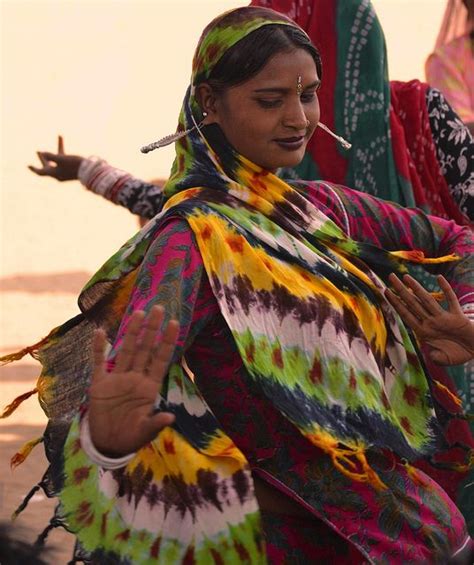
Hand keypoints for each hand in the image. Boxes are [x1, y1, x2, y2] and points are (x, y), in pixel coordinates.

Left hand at [28, 135, 82, 180]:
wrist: (90, 171)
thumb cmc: (74, 165)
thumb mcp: (61, 159)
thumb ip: (50, 156)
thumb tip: (42, 153)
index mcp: (54, 174)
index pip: (41, 172)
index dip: (34, 169)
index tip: (28, 166)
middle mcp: (59, 174)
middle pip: (47, 166)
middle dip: (43, 158)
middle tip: (38, 151)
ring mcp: (65, 172)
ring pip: (56, 161)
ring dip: (54, 152)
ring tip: (58, 138)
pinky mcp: (71, 169)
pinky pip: (64, 159)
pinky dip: (62, 151)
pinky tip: (62, 139)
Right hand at [88, 306, 178, 456]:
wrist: (107, 444)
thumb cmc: (131, 437)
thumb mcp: (144, 432)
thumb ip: (155, 423)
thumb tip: (170, 417)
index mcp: (149, 387)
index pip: (160, 359)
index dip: (167, 342)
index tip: (175, 323)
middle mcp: (135, 378)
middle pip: (145, 349)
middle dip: (152, 329)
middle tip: (158, 308)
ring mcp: (117, 379)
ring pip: (126, 350)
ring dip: (132, 332)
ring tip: (138, 313)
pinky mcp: (99, 384)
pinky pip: (98, 362)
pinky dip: (98, 348)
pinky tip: (99, 332)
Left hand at [385, 274, 473, 365]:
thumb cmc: (458, 354)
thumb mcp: (444, 359)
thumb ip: (435, 357)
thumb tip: (431, 355)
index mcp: (424, 332)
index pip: (406, 314)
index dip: (396, 304)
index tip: (386, 292)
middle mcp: (431, 322)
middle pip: (413, 303)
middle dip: (401, 290)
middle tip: (391, 276)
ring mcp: (444, 318)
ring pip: (427, 300)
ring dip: (417, 288)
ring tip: (405, 276)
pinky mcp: (458, 316)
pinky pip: (451, 300)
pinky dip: (446, 289)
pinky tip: (439, 278)